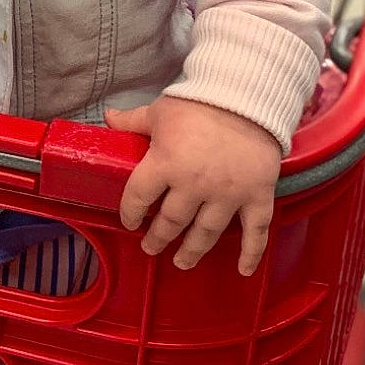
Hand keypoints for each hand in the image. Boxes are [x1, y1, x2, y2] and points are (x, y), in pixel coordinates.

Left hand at [106, 97, 280, 274]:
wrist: (249, 94)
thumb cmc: (201, 101)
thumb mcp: (160, 110)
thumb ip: (133, 121)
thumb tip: (107, 116)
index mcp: (166, 164)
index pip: (139, 198)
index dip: (130, 212)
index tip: (130, 220)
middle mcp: (195, 185)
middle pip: (171, 222)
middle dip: (158, 237)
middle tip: (151, 246)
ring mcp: (228, 194)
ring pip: (206, 233)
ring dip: (191, 251)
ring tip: (182, 261)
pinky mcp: (257, 195)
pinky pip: (255, 231)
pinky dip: (251, 253)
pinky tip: (243, 270)